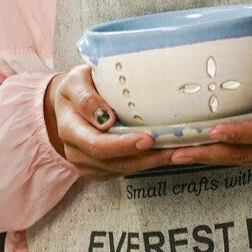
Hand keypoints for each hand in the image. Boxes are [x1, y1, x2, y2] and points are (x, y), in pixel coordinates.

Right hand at [44, 65, 177, 178]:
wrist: (68, 103)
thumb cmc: (76, 87)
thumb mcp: (75, 82)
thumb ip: (86, 97)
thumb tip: (105, 117)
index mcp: (70, 129)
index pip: (97, 144)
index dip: (124, 145)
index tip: (148, 139)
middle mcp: (78, 152)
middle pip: (115, 161)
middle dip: (148, 157)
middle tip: (175, 149)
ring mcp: (90, 164)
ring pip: (125, 168)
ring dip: (154, 161)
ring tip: (182, 152)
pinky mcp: (102, 168)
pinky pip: (127, 168)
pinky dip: (150, 162)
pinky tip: (170, 153)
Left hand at [167, 49, 251, 168]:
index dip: (238, 134)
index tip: (213, 132)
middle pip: (243, 153)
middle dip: (209, 153)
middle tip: (177, 152)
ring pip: (236, 159)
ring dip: (205, 158)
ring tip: (173, 154)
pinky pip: (236, 158)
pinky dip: (212, 155)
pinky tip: (189, 151)